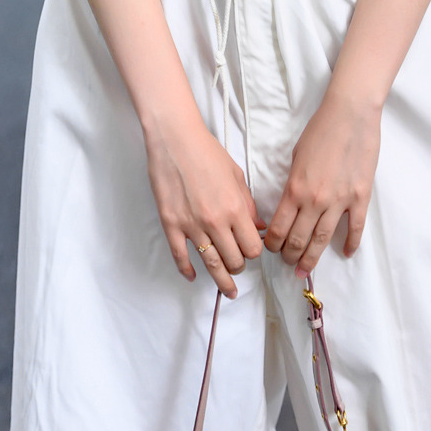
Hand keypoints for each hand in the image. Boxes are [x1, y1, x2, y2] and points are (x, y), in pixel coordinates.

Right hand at [142, 114, 266, 299]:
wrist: (175, 140)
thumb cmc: (207, 152)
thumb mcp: (236, 175)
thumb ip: (248, 204)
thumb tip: (258, 226)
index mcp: (235, 208)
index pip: (252, 248)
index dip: (254, 252)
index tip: (252, 249)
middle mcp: (215, 221)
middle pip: (234, 260)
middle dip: (239, 266)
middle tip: (238, 264)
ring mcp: (192, 226)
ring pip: (211, 265)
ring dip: (222, 281)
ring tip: (228, 291)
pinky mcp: (171, 225)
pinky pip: (181, 257)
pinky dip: (187, 271)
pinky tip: (193, 276)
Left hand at [263, 90, 380, 276]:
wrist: (350, 114)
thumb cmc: (320, 130)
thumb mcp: (296, 157)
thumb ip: (293, 184)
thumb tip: (290, 204)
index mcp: (295, 189)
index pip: (278, 228)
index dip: (272, 244)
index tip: (271, 249)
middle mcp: (315, 200)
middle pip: (298, 239)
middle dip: (290, 255)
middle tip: (288, 263)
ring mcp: (340, 201)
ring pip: (323, 240)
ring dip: (312, 258)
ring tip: (305, 269)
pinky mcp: (360, 198)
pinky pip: (355, 228)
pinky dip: (351, 244)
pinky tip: (346, 253)